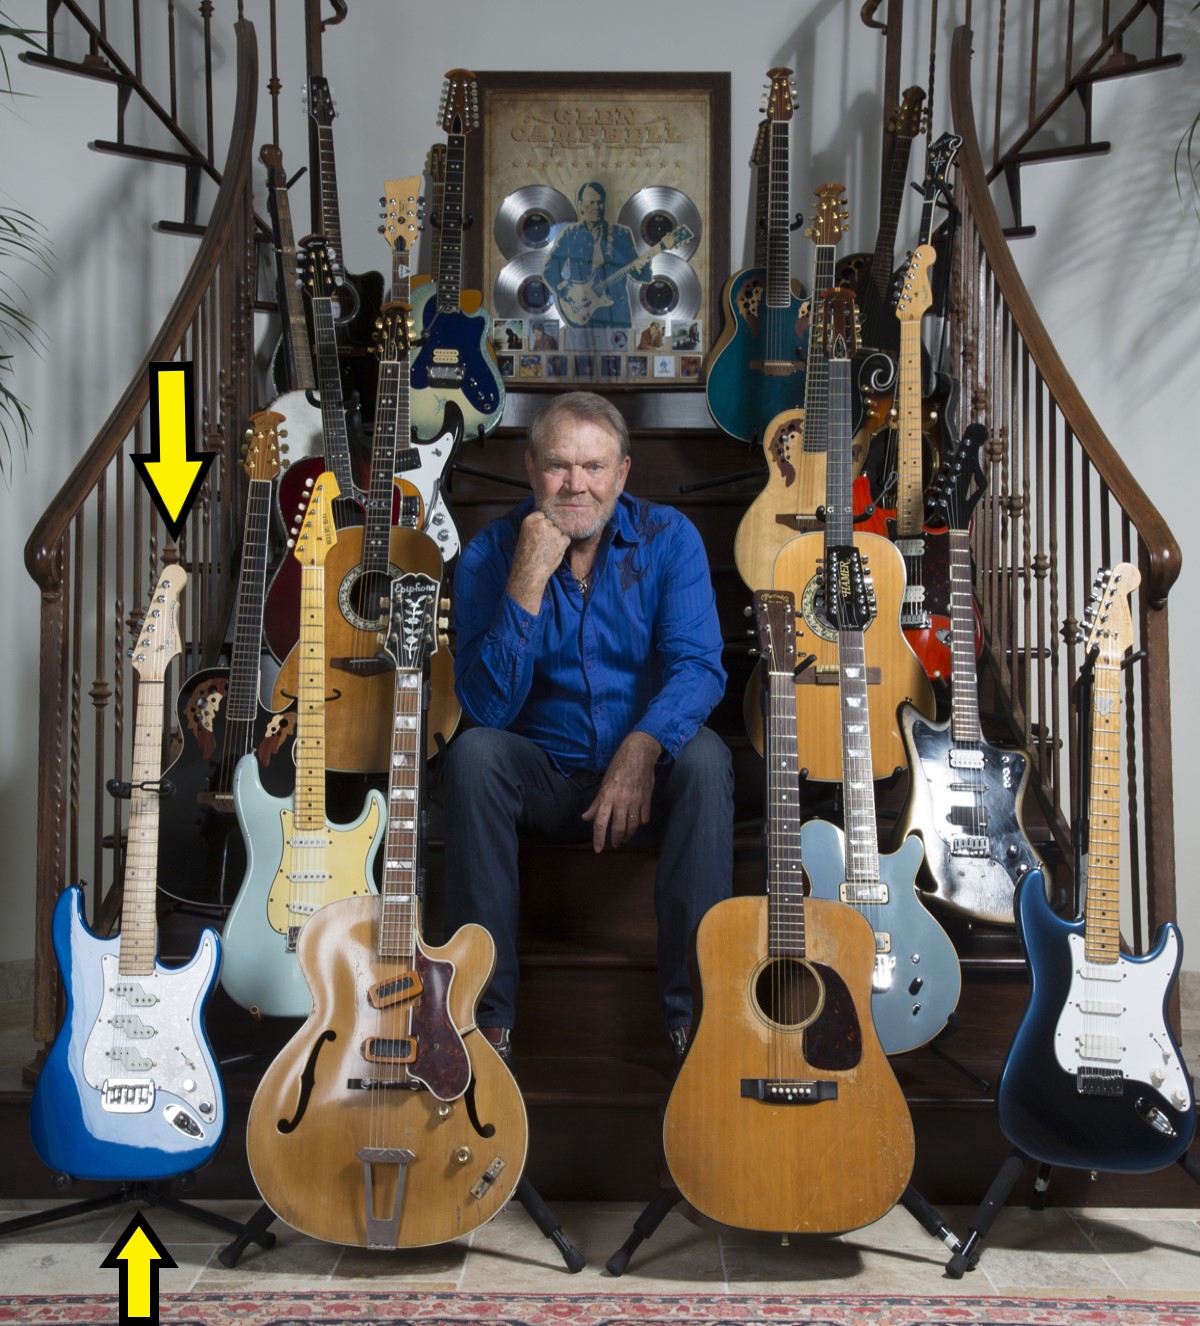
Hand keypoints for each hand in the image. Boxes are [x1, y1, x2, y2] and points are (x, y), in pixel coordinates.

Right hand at [506, 510, 569, 613]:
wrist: (529, 572)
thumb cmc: (524, 557)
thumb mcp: (525, 536)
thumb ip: (535, 528)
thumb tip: (547, 524)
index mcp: (529, 520)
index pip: (541, 516)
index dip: (540, 526)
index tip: (538, 535)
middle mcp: (542, 523)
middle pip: (551, 523)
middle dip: (549, 532)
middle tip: (542, 545)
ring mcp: (553, 531)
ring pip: (559, 531)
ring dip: (556, 539)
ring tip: (546, 551)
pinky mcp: (562, 540)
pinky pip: (566, 539)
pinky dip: (562, 546)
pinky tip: (553, 553)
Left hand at [582, 731, 661, 851]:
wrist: (639, 753)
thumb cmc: (618, 766)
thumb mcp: (603, 783)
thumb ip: (596, 803)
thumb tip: (586, 818)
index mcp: (607, 796)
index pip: (601, 822)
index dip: (599, 838)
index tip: (598, 849)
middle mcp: (621, 800)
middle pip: (619, 827)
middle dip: (616, 839)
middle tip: (615, 844)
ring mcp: (636, 800)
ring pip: (633, 825)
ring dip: (629, 834)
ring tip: (625, 837)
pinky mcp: (647, 798)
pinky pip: (644, 817)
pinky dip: (640, 823)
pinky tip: (637, 823)